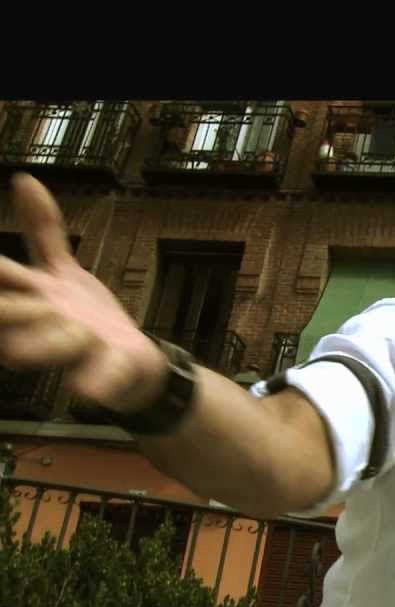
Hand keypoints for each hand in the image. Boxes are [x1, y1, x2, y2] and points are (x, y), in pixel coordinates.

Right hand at [0, 173, 166, 412]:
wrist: (132, 360)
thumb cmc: (84, 314)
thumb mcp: (62, 268)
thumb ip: (41, 228)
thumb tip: (24, 179)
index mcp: (26, 298)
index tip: (10, 273)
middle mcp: (36, 327)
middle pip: (5, 314)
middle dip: (9, 310)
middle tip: (43, 305)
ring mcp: (70, 350)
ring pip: (39, 349)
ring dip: (54, 339)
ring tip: (82, 332)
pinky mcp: (106, 370)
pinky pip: (98, 378)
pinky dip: (94, 382)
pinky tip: (83, 390)